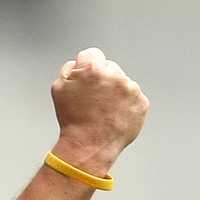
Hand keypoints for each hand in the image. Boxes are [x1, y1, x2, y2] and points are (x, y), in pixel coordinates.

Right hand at [50, 48, 148, 174]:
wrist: (89, 145)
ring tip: (103, 109)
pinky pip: (133, 96)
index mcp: (92, 69)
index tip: (86, 78)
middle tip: (94, 98)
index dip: (86, 66)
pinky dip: (126, 103)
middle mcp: (114, 76)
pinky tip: (114, 114)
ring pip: (122, 82)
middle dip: (102, 78)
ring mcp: (130, 89)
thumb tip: (78, 63)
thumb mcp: (58, 89)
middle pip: (109, 66)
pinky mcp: (141, 102)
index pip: (92, 54)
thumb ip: (69, 69)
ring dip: (115, 91)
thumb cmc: (73, 119)